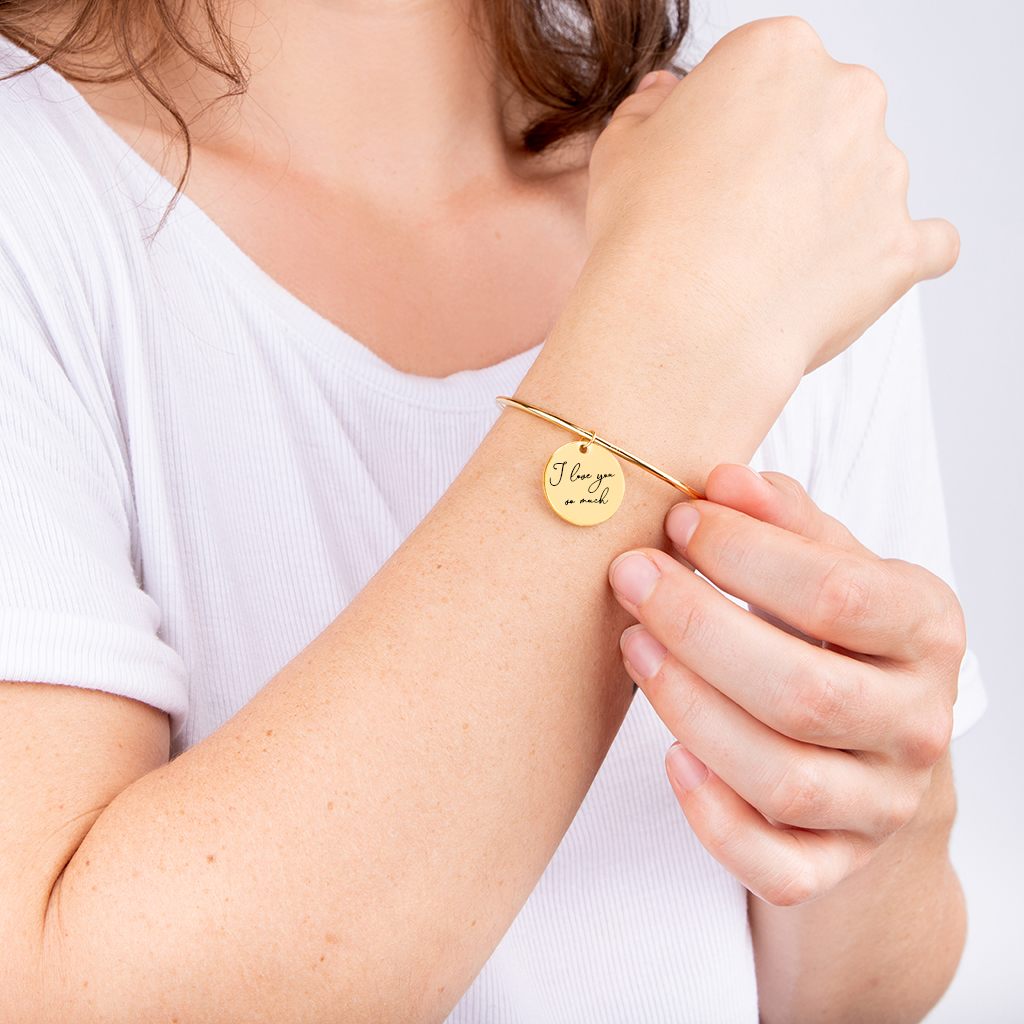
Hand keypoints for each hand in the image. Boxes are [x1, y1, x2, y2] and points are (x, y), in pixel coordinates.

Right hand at [587, 18, 958, 378]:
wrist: (680, 323)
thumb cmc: (645, 234)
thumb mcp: (621, 149)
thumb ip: (650, 111)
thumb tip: (664, 100)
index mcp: (778, 54)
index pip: (762, 75)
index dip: (727, 126)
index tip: (704, 168)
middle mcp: (846, 98)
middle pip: (825, 119)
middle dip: (789, 162)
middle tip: (734, 218)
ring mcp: (884, 174)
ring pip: (867, 181)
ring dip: (830, 212)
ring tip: (767, 267)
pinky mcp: (902, 246)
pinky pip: (925, 243)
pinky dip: (893, 257)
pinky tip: (852, 274)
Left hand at [607, 464, 965, 904]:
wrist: (872, 749)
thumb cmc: (837, 638)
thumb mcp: (831, 565)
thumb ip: (785, 522)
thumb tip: (726, 479)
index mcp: (927, 630)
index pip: (839, 593)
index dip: (747, 554)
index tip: (680, 523)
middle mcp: (918, 723)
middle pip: (803, 691)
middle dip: (699, 627)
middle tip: (632, 578)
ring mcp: (881, 804)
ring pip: (781, 778)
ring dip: (690, 709)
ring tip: (634, 646)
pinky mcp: (837, 865)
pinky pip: (777, 868)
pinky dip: (715, 820)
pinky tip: (673, 760)